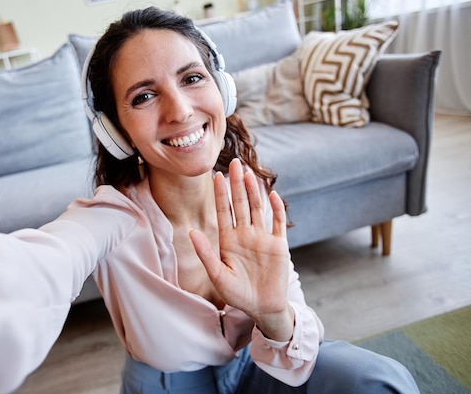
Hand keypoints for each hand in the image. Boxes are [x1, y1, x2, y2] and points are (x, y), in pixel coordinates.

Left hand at [189, 158, 293, 340]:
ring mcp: (262, 238)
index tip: (215, 176)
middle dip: (237, 184)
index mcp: (228, 240)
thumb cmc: (238, 294)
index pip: (223, 211)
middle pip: (240, 204)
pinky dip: (276, 209)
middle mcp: (245, 234)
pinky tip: (272, 195)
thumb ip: (206, 253)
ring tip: (249, 173)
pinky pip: (278, 222)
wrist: (263, 308)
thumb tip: (191, 231)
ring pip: (257, 209)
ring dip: (254, 191)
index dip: (220, 194)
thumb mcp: (218, 275)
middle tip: (234, 163)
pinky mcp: (279, 244)